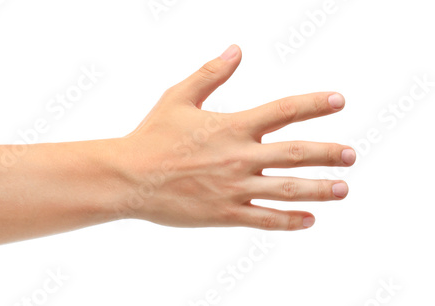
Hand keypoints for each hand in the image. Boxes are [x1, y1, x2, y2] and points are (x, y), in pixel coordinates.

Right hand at [121, 44, 355, 230]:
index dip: (315, 105)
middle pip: (296, 154)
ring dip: (319, 189)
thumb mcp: (179, 96)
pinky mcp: (224, 214)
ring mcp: (233, 188)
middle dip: (328, 153)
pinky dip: (289, 220)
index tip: (338, 102)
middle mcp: (239, 157)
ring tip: (342, 189)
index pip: (284, 111)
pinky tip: (309, 219)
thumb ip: (211, 74)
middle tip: (351, 155)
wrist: (129, 176)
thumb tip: (236, 50)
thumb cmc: (152, 135)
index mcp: (231, 126)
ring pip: (287, 189)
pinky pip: (264, 219)